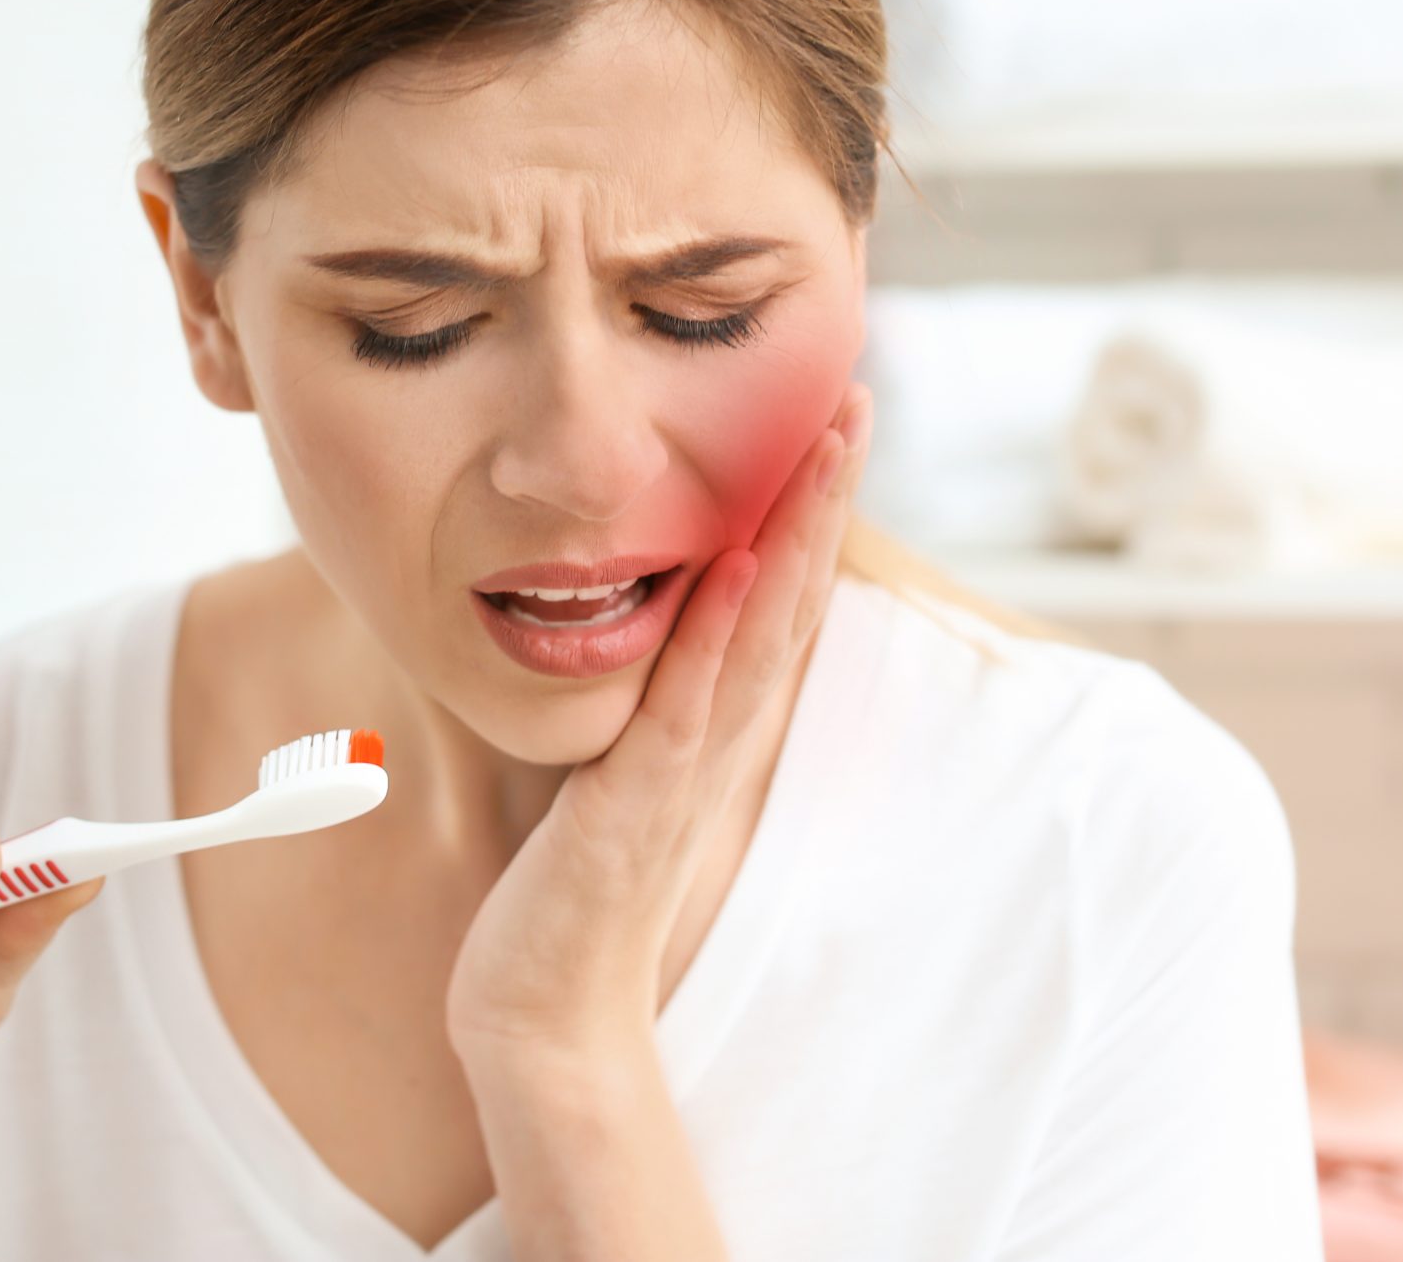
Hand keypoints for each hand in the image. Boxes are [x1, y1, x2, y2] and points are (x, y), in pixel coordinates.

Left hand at [444, 380, 875, 1062]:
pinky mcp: (640, 801)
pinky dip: (718, 632)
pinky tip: (739, 562)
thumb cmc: (577, 887)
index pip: (776, 592)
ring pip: (759, 631)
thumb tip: (658, 624)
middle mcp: (718, 733)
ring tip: (825, 444)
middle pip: (790, 592)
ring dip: (795, 533)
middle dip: (822, 492)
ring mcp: (687, 766)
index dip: (807, 505)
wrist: (547, 1005)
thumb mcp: (622, 764)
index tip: (828, 416)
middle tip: (855, 396)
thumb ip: (650, 696)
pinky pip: (686, 703)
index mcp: (713, 719)